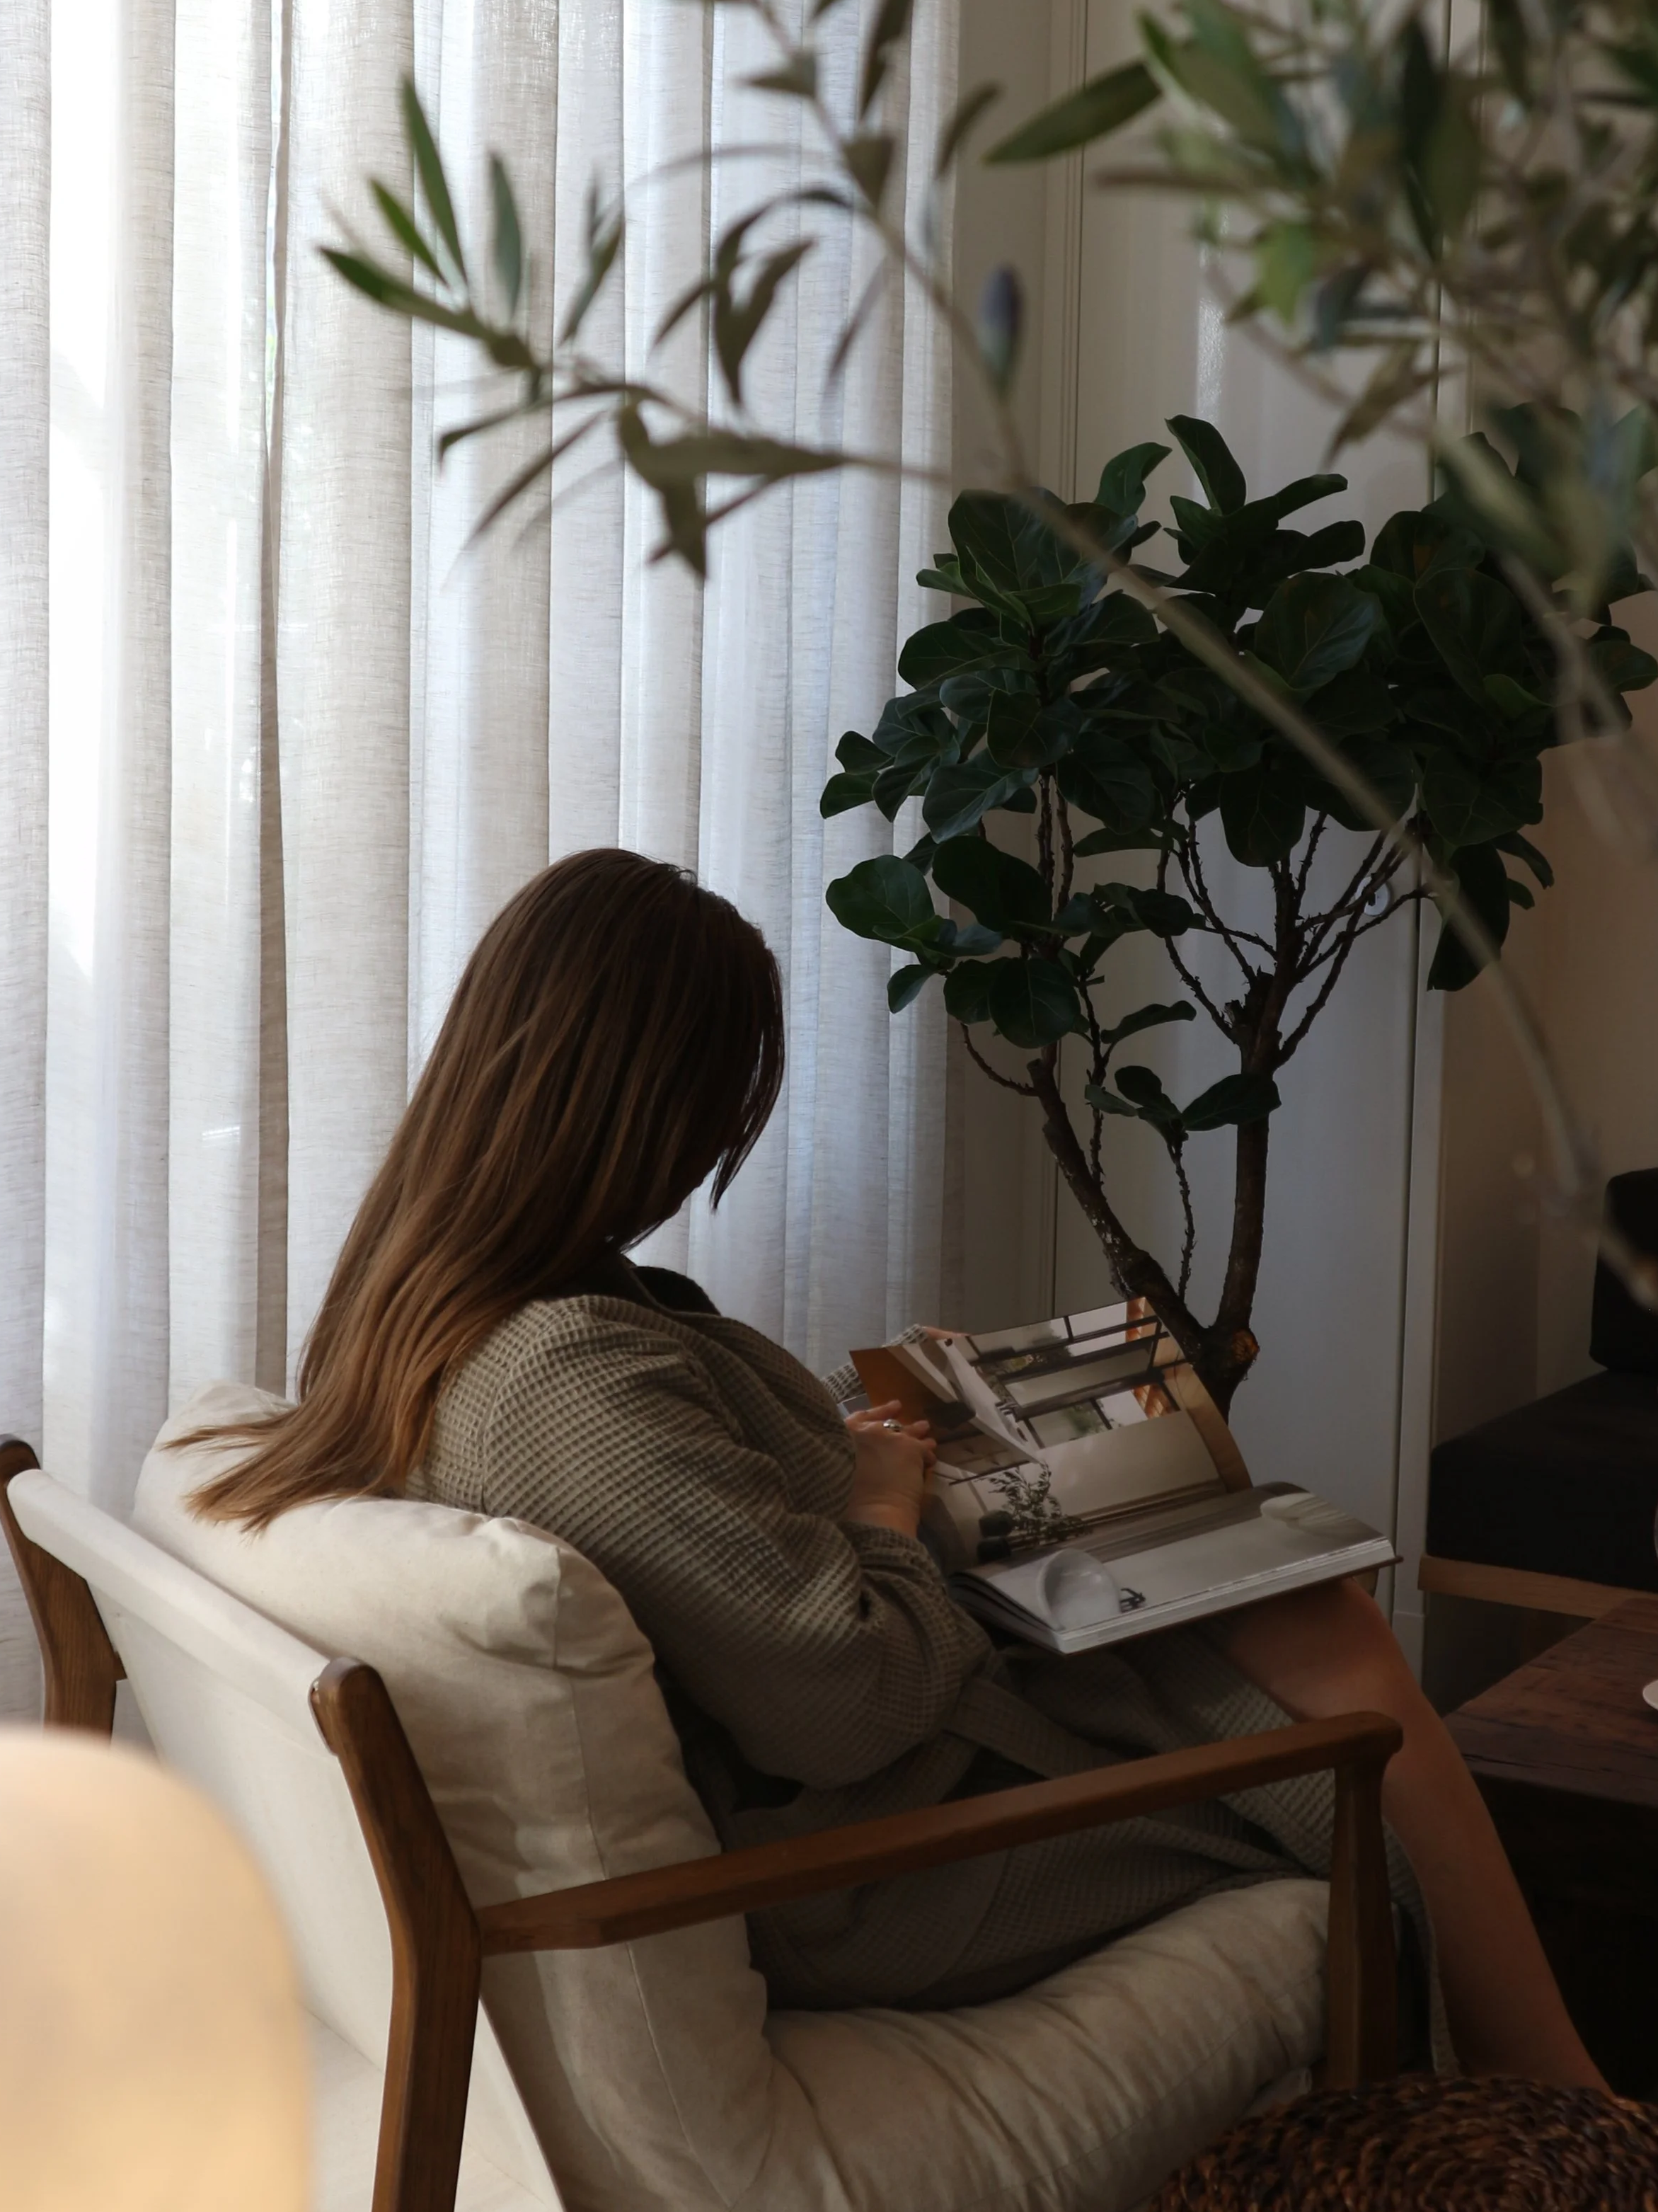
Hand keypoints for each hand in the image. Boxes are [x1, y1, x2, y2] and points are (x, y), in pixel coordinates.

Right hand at [844, 1401, 933, 1537]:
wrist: (872, 1511)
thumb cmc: (850, 1499)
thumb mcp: (840, 1469)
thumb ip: (852, 1456)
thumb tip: (864, 1459)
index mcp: (844, 1435)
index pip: (859, 1418)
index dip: (877, 1413)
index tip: (893, 1407)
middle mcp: (866, 1430)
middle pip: (886, 1425)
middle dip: (901, 1426)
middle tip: (918, 1425)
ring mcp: (889, 1436)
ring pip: (906, 1434)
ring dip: (918, 1436)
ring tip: (930, 1441)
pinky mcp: (910, 1447)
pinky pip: (921, 1448)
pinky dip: (927, 1454)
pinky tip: (932, 1460)